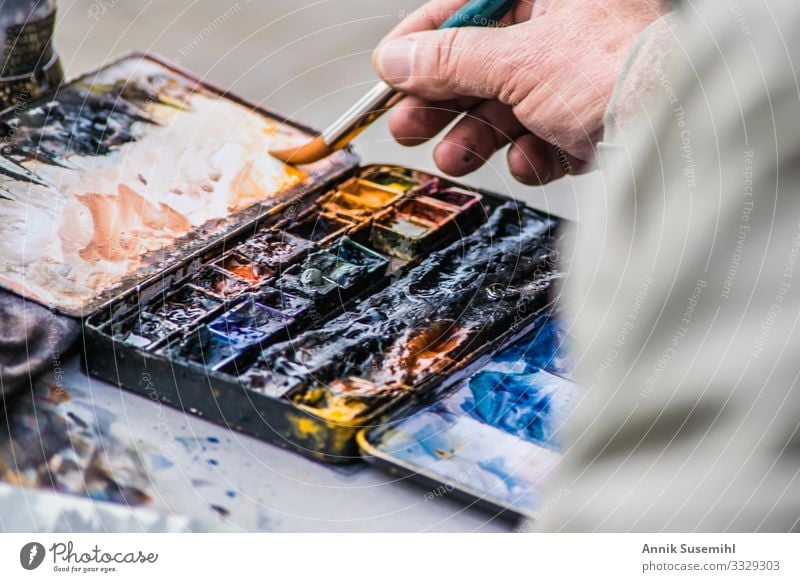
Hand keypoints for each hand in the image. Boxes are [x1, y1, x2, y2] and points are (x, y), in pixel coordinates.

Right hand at [372, 0, 666, 183]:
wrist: (683, 130)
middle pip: (482, 65)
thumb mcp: (519, 60)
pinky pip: (542, 138)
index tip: (390, 70)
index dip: (422, 42)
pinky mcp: (588, 122)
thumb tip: (398, 59)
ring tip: (451, 157)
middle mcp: (564, 29)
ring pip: (507, 109)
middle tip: (407, 125)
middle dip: (443, 102)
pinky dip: (532, 155)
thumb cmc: (619, 70)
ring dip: (476, 137)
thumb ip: (451, 60)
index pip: (467, 8)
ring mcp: (576, 78)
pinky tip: (531, 158)